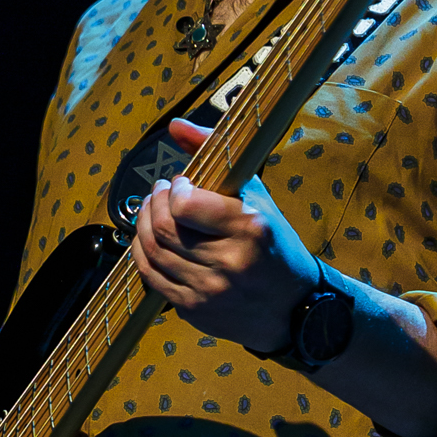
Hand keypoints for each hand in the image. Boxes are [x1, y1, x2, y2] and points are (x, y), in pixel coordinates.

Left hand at [129, 118, 319, 351]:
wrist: (293, 307)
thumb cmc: (274, 244)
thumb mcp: (257, 196)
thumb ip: (216, 153)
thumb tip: (176, 125)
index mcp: (251, 228)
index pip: (185, 206)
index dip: (175, 190)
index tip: (181, 184)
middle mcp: (230, 262)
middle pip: (163, 228)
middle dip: (153, 202)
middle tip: (161, 193)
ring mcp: (210, 290)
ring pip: (151, 252)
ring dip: (143, 224)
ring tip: (154, 211)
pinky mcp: (194, 310)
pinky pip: (151, 277)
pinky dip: (143, 253)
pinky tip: (150, 239)